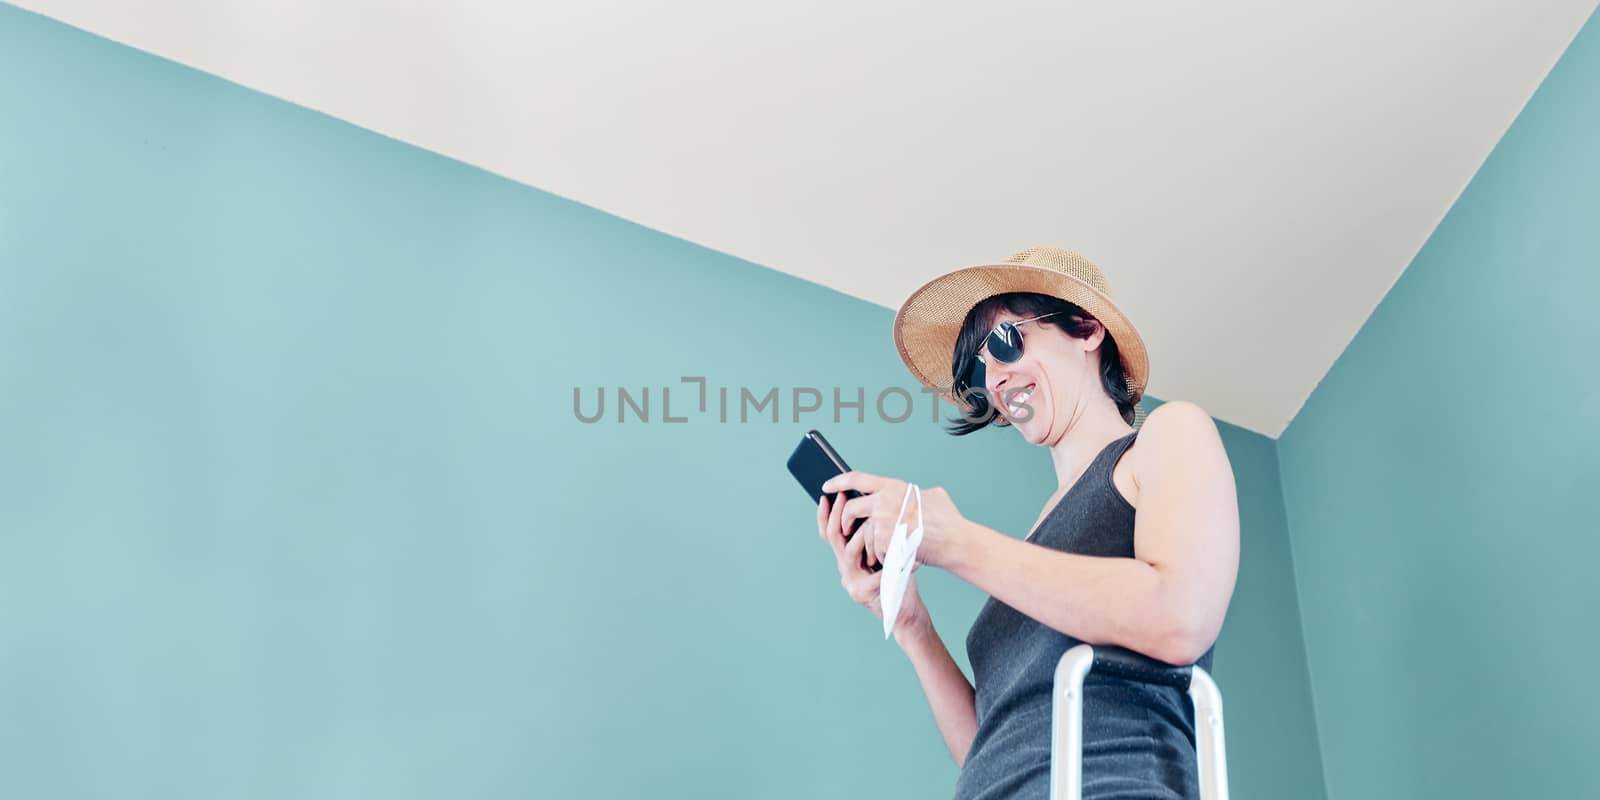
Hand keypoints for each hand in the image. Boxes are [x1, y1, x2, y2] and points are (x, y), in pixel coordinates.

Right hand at [818, 493, 926, 636]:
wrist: (904, 610)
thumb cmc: (897, 576)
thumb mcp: (881, 552)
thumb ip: (872, 536)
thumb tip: (873, 504)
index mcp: (847, 558)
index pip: (829, 533)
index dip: (826, 514)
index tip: (828, 494)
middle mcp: (844, 569)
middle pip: (834, 537)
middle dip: (839, 513)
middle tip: (844, 496)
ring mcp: (851, 581)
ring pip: (850, 550)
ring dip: (864, 534)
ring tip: (879, 523)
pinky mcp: (864, 592)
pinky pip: (876, 570)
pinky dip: (896, 562)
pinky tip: (913, 559)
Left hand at [821, 472, 969, 569]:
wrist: (954, 541)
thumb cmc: (948, 521)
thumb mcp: (933, 496)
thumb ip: (916, 494)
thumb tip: (916, 493)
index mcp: (893, 486)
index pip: (857, 479)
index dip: (839, 481)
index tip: (827, 485)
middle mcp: (884, 501)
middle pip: (851, 508)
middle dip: (845, 519)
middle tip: (846, 527)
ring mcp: (883, 521)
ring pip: (864, 533)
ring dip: (869, 545)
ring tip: (880, 552)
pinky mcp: (885, 541)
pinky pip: (875, 549)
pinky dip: (883, 556)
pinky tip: (894, 557)